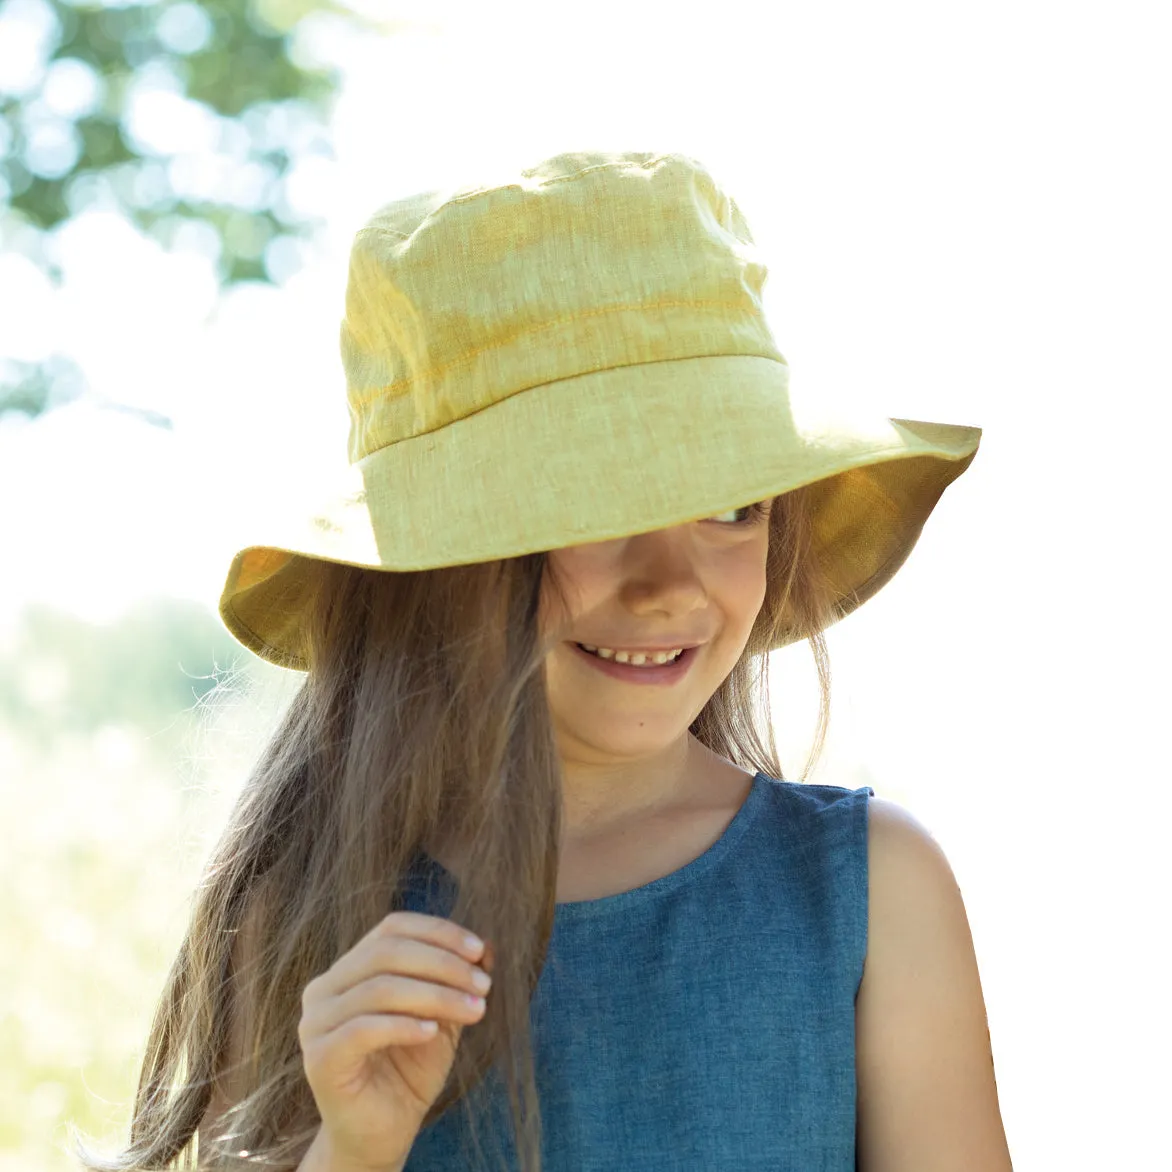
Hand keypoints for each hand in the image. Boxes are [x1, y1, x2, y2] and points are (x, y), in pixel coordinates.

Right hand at [297, 911, 493, 1171]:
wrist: (382, 1132)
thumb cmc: (409, 1069)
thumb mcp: (441, 1016)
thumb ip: (456, 980)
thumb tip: (486, 946)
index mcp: (350, 968)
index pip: (392, 928)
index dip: (437, 932)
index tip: (478, 949)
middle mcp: (325, 988)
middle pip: (386, 952)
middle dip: (443, 964)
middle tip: (483, 984)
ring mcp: (317, 1023)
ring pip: (379, 988)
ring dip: (435, 995)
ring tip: (473, 1009)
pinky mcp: (319, 1059)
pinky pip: (362, 1030)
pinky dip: (403, 1025)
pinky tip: (432, 1033)